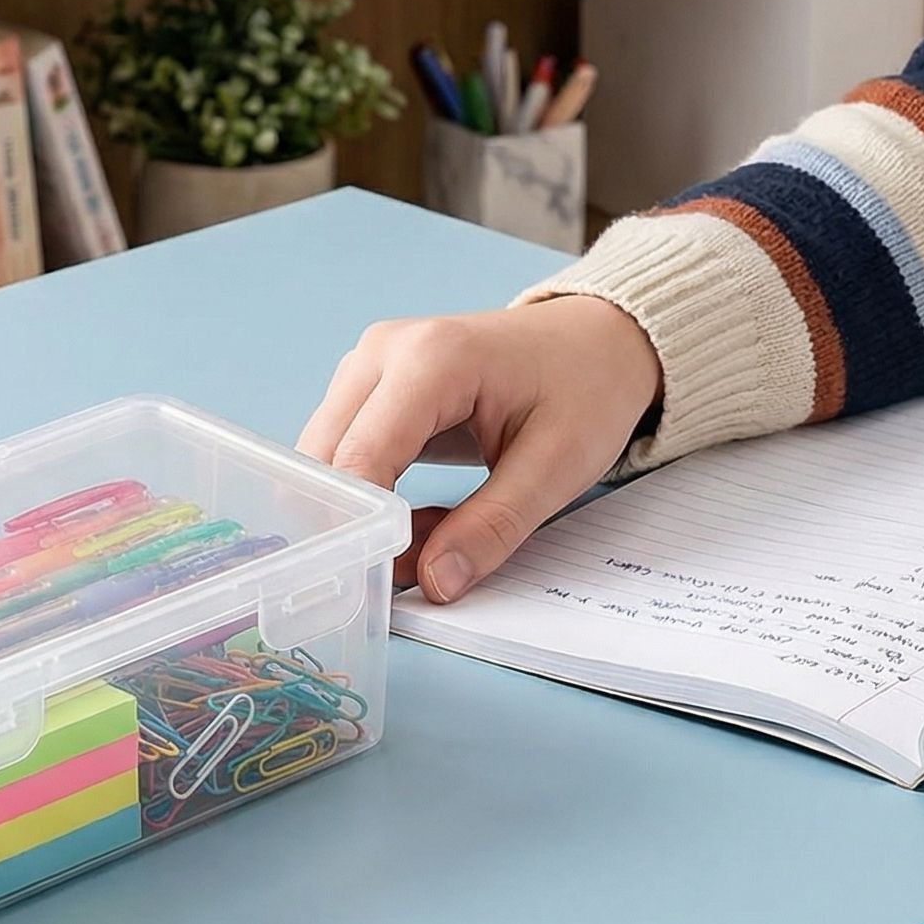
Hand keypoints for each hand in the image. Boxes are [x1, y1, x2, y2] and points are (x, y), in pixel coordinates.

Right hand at [298, 297, 662, 601]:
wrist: (597, 340)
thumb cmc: (585, 388)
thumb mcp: (557, 466)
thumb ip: (493, 526)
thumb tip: (436, 583)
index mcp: (432, 359)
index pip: (361, 458)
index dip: (361, 526)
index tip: (384, 581)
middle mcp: (384, 351)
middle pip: (327, 459)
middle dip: (352, 524)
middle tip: (400, 576)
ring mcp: (370, 364)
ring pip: (326, 459)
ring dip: (360, 512)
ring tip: (426, 544)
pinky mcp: (370, 385)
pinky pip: (344, 452)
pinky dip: (370, 497)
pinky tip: (420, 521)